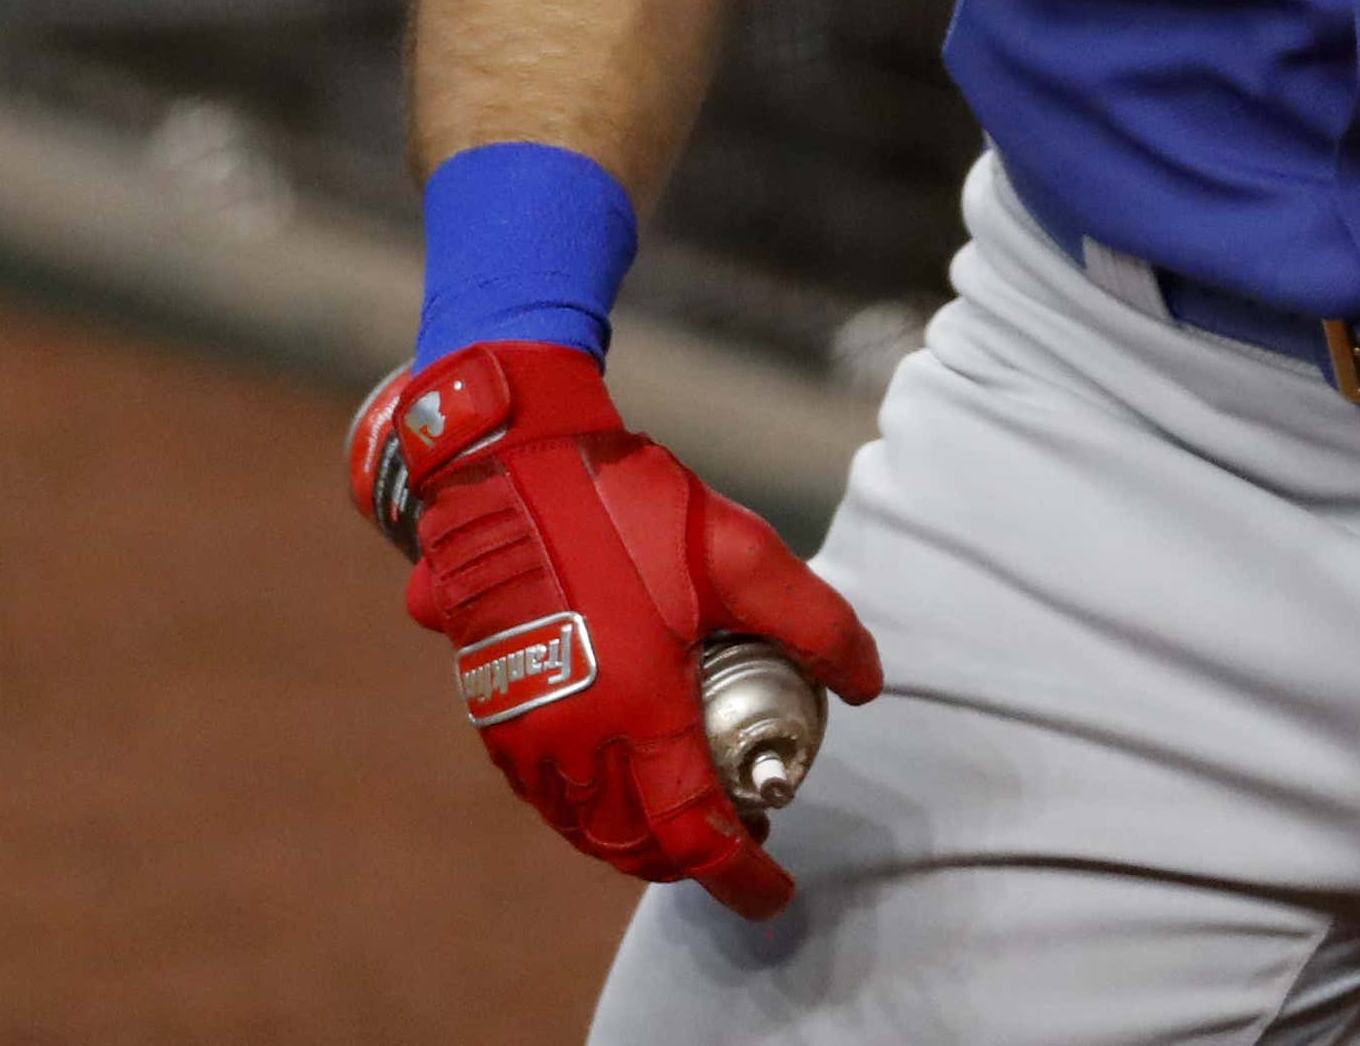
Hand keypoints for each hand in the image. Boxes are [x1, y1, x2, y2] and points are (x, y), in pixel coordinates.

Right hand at [350, 341, 881, 919]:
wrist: (507, 467)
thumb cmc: (626, 504)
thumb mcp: (743, 553)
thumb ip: (816, 622)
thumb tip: (869, 682)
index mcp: (638, 710)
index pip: (693, 834)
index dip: (739, 876)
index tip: (776, 892)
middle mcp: (572, 738)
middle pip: (633, 845)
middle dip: (689, 861)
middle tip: (741, 839)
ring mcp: (522, 729)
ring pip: (583, 828)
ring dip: (635, 842)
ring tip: (687, 817)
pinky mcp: (490, 707)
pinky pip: (544, 793)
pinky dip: (587, 812)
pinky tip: (620, 780)